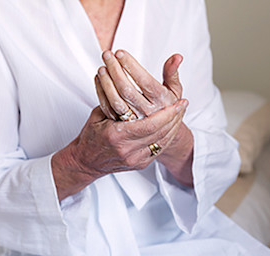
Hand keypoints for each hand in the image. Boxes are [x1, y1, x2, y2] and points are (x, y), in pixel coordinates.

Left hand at [95, 50, 182, 119]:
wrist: (160, 134)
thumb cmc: (166, 107)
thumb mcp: (174, 92)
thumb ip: (172, 74)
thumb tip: (177, 57)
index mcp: (161, 102)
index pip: (145, 82)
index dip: (132, 66)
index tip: (120, 53)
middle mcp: (147, 113)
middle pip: (128, 90)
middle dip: (115, 70)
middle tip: (107, 54)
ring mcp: (134, 121)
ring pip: (116, 101)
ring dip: (106, 82)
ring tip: (102, 66)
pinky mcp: (122, 126)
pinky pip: (108, 109)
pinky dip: (101, 92)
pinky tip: (99, 79)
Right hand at [95, 50, 193, 186]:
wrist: (86, 162)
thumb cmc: (91, 136)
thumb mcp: (98, 114)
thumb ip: (113, 99)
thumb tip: (125, 78)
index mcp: (116, 135)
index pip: (150, 124)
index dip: (167, 113)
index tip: (178, 102)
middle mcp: (127, 150)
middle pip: (160, 133)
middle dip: (175, 117)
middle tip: (183, 104)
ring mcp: (134, 159)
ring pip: (162, 142)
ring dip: (174, 126)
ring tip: (181, 112)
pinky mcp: (139, 164)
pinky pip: (159, 149)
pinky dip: (167, 136)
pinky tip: (173, 126)